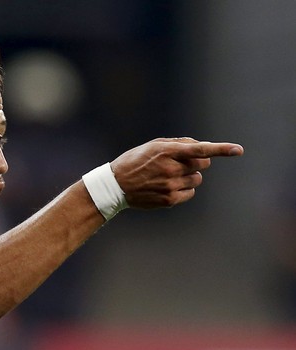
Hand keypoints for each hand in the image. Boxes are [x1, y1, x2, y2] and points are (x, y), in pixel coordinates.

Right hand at [110, 137, 243, 208]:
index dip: (221, 149)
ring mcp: (171, 185)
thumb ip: (178, 144)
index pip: (200, 150)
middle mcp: (171, 169)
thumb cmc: (135, 161)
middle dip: (197, 163)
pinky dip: (184, 189)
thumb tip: (200, 147)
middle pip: (203, 164)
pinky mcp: (170, 199)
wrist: (116, 186)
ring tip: (168, 177)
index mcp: (167, 151)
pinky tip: (167, 187)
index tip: (238, 150)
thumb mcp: (152, 146)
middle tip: (179, 164)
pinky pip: (190, 193)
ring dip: (189, 177)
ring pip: (197, 179)